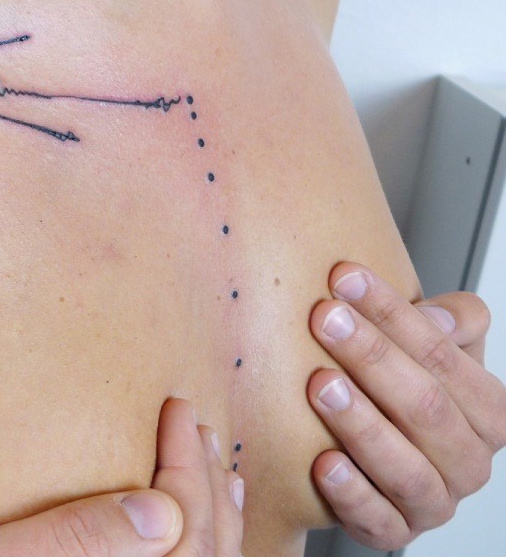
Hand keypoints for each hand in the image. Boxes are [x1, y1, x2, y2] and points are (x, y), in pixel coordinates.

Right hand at [0, 398, 243, 556]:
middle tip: (194, 422)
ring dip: (213, 518)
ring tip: (213, 461)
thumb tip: (161, 511)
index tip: (176, 408)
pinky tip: (187, 519)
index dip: (189, 469)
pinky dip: (196, 548)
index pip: (181, 540)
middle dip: (208, 485)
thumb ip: (69, 541)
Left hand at [309, 262, 505, 548]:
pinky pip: (378, 522)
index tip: (343, 277)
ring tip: (320, 385)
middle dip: (372, 357)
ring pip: (406, 468)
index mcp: (489, 411)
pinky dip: (351, 494)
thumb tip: (440, 315)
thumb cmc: (400, 386)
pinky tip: (322, 462)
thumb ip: (452, 322)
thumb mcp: (433, 346)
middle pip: (425, 407)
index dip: (394, 313)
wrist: (372, 448)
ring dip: (361, 423)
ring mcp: (435, 503)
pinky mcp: (395, 533)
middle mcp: (470, 461)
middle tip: (324, 319)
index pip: (444, 355)